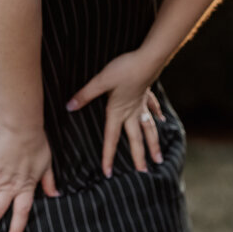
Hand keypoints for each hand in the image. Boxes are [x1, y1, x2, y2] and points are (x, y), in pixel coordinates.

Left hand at [66, 53, 165, 177]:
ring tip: (158, 158)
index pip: (111, 138)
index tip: (108, 172)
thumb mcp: (100, 81)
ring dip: (153, 143)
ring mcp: (141, 104)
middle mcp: (132, 112)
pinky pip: (153, 108)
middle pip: (135, 139)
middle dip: (139, 156)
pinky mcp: (147, 94)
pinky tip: (162, 120)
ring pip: (149, 128)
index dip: (108, 156)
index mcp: (118, 112)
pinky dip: (157, 115)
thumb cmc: (124, 69)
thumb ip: (85, 95)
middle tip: (143, 172)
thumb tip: (69, 106)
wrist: (147, 59)